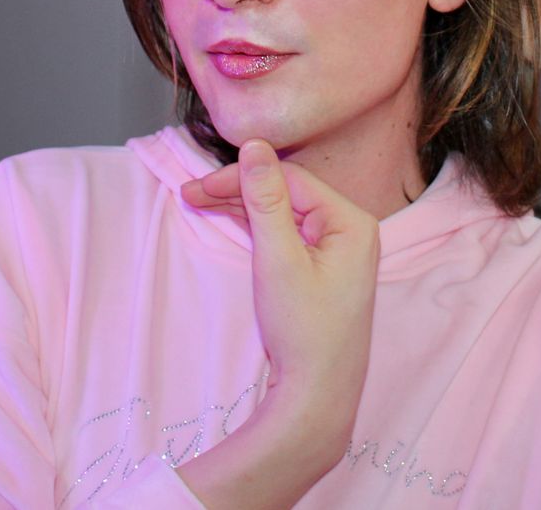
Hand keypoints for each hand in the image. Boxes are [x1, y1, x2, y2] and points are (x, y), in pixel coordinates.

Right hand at [178, 141, 378, 504]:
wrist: (317, 396)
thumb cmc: (303, 330)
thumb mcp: (277, 258)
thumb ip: (265, 199)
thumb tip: (254, 144)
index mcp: (351, 222)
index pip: (290, 180)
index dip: (241, 178)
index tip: (196, 188)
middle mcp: (351, 231)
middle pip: (287, 194)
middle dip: (237, 192)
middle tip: (188, 196)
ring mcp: (338, 252)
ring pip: (283, 214)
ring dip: (242, 208)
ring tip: (197, 205)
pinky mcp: (323, 270)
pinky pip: (287, 236)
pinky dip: (256, 230)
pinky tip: (227, 222)